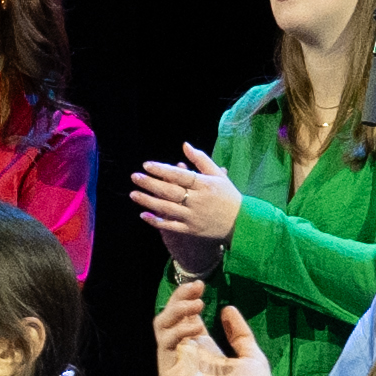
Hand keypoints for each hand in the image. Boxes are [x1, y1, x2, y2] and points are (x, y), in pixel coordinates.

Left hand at [127, 142, 242, 248]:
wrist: (242, 223)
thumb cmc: (229, 196)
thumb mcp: (218, 175)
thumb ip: (201, 160)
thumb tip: (184, 145)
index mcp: (205, 185)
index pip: (180, 175)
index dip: (162, 170)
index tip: (147, 165)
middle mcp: (198, 200)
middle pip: (170, 191)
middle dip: (150, 184)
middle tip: (134, 177)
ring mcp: (193, 216)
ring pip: (167, 208)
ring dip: (149, 201)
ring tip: (133, 194)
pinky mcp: (191, 230)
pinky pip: (171, 226)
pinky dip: (157, 221)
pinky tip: (143, 214)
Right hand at [148, 276, 274, 375]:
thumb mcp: (253, 358)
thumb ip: (240, 334)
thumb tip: (228, 309)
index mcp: (204, 350)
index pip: (187, 318)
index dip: (190, 299)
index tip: (202, 286)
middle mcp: (186, 354)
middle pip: (171, 318)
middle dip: (180, 298)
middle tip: (196, 287)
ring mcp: (176, 364)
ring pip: (162, 327)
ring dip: (175, 310)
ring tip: (195, 303)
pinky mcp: (170, 375)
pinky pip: (164, 346)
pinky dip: (175, 329)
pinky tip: (193, 324)